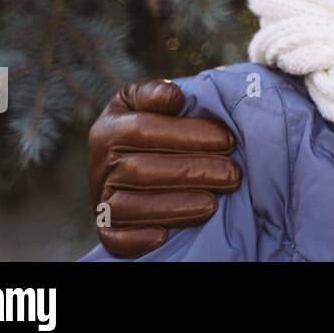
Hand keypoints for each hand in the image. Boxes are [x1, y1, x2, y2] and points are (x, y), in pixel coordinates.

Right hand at [89, 79, 240, 257]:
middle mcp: (100, 163)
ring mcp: (100, 197)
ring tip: (214, 204)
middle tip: (233, 176)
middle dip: (193, 173)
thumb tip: (172, 96)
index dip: (189, 135)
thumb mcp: (148, 100)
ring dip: (174, 206)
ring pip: (130, 206)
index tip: (228, 141)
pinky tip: (164, 236)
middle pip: (142, 170)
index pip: (146, 129)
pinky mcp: (105, 226)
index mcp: (110, 127)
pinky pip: (114, 238)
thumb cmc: (154, 123)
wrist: (131, 156)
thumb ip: (157, 92)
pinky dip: (136, 240)